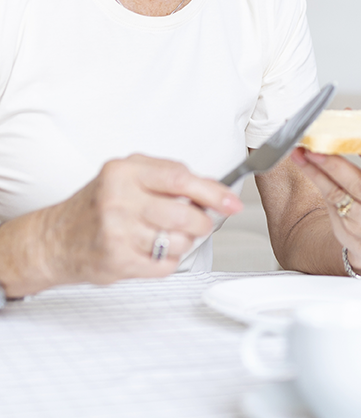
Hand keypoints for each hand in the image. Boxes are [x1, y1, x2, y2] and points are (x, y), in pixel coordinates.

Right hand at [48, 154, 241, 285]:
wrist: (53, 239)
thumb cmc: (98, 205)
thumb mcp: (129, 176)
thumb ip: (170, 177)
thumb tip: (216, 189)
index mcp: (125, 171)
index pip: (180, 178)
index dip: (212, 192)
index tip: (231, 202)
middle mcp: (118, 200)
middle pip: (183, 214)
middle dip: (202, 222)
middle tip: (201, 223)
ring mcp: (116, 232)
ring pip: (177, 242)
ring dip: (183, 242)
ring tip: (167, 236)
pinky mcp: (116, 262)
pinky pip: (165, 265)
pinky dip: (168, 260)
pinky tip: (153, 251)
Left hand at [291, 145, 360, 272]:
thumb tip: (351, 116)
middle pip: (359, 185)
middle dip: (336, 164)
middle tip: (319, 147)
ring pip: (337, 194)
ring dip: (317, 171)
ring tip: (303, 153)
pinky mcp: (347, 229)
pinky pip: (328, 201)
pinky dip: (315, 180)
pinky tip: (305, 165)